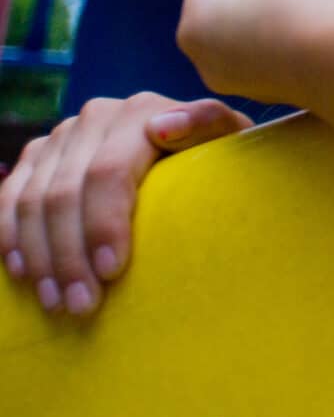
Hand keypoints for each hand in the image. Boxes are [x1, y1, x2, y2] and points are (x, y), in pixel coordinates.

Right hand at [1, 93, 248, 317]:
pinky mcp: (37, 156)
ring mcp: (62, 136)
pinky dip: (10, 238)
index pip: (109, 172)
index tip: (112, 271)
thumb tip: (162, 127)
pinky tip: (23, 274)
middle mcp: (95, 118)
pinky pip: (9, 198)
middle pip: (65, 192)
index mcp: (140, 111)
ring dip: (40, 257)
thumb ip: (208, 123)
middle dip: (70, 256)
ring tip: (57, 302)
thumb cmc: (215, 156)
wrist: (192, 147)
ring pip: (31, 200)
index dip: (104, 223)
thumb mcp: (227, 139)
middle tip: (82, 305)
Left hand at [175, 0, 333, 114]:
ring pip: (255, 33)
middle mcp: (208, 61)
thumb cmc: (306, 6)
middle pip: (231, 6)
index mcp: (197, 24)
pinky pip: (278, 56)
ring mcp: (242, 84)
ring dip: (279, 8)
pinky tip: (323, 22)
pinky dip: (294, 36)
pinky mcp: (277, 94)